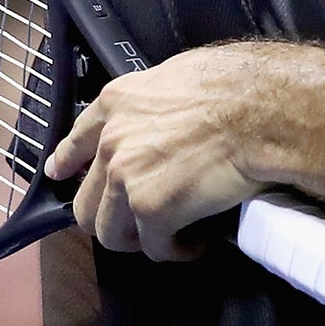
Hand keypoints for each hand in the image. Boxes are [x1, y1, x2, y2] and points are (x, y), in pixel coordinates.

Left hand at [45, 44, 270, 261]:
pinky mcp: (152, 211)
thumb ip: (155, 102)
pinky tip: (196, 243)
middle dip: (110, 217)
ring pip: (110, 233)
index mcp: (118, 103)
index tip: (62, 174)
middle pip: (86, 202)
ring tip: (172, 235)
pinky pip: (154, 248)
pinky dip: (177, 250)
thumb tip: (166, 118)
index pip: (77, 140)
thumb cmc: (238, 86)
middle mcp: (112, 142)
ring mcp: (126, 179)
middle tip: (141, 222)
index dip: (68, 162)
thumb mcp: (180, 75)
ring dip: (140, 238)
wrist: (262, 109)